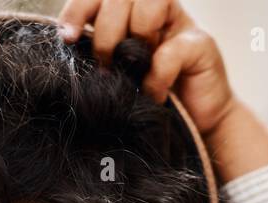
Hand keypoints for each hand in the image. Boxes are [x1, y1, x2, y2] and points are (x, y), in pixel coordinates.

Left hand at [55, 0, 234, 138]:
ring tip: (135, 71)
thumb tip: (66, 44)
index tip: (68, 38)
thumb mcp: (116, 75)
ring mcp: (179, 24)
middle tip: (106, 66)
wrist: (197, 127)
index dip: (79, 9)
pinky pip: (172, 48)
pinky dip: (158, 74)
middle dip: (106, 32)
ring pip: (149, 2)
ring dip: (136, 37)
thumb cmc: (150, 102)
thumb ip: (98, 55)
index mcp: (129, 13)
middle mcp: (154, 10)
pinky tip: (155, 94)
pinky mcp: (202, 45)